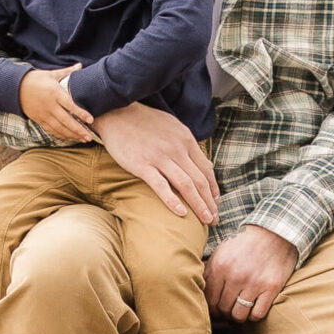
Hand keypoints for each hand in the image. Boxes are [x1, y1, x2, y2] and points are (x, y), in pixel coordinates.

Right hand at [17, 66, 95, 144]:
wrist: (16, 87)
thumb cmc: (36, 79)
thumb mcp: (51, 74)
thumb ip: (67, 71)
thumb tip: (81, 65)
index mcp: (54, 93)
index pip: (70, 105)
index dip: (81, 113)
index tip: (91, 120)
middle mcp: (50, 105)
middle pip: (66, 120)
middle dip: (79, 130)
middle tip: (89, 137)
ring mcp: (44, 114)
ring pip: (59, 128)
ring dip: (72, 135)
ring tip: (83, 139)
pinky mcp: (39, 119)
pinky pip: (51, 130)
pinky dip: (61, 135)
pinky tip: (70, 138)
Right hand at [93, 101, 220, 223]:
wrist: (117, 113)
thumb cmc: (146, 122)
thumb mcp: (174, 127)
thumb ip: (190, 146)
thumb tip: (207, 164)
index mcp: (186, 140)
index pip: (206, 169)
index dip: (213, 189)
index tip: (216, 203)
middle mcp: (176, 149)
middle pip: (199, 180)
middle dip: (210, 202)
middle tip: (215, 219)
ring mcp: (159, 157)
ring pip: (186, 185)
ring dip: (199, 205)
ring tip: (206, 220)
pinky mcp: (141, 165)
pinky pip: (160, 186)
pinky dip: (172, 200)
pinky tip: (181, 213)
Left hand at [206, 224, 297, 324]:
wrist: (275, 232)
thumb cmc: (246, 243)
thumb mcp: (222, 251)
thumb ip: (210, 271)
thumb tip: (199, 290)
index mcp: (220, 266)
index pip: (209, 299)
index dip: (212, 308)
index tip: (216, 309)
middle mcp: (236, 275)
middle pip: (223, 308)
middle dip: (224, 313)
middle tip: (228, 311)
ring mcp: (254, 282)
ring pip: (239, 315)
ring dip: (238, 316)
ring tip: (240, 310)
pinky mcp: (271, 287)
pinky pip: (258, 314)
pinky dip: (254, 315)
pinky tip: (254, 307)